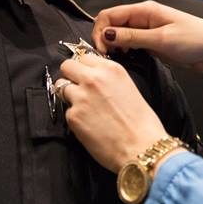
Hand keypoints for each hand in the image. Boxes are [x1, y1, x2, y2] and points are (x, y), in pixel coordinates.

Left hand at [59, 54, 168, 172]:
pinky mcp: (73, 116)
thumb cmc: (141, 123)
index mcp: (111, 69)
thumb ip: (108, 79)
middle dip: (70, 76)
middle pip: (67, 66)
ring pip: (61, 86)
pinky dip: (74, 117)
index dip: (84, 67)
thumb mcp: (128, 88)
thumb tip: (93, 79)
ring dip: (68, 95)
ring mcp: (81, 97)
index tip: (86, 76)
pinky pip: (66, 110)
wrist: (141, 147)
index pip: (84, 56)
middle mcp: (94, 78)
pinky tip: (88, 124)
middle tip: (78, 89)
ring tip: (82, 108)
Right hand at [91, 1, 202, 98]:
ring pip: (119, 34)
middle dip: (103, 39)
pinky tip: (126, 61)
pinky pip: (130, 42)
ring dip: (113, 46)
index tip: (101, 52)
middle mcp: (143, 16)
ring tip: (115, 61)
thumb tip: (104, 34)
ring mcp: (147, 28)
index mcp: (144, 10)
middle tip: (107, 60)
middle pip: (111, 23)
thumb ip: (131, 37)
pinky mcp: (152, 41)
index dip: (99, 32)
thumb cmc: (194, 41)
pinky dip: (124, 50)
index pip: (109, 15)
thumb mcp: (161, 40)